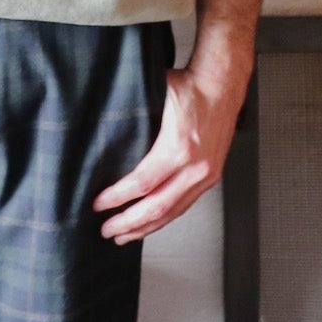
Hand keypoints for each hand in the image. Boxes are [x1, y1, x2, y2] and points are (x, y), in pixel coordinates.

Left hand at [91, 61, 245, 244]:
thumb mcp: (155, 96)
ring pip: (172, 213)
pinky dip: (165, 219)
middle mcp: (195, 168)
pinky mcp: (210, 178)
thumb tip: (104, 128)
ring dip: (146, 228)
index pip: (142, 183)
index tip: (98, 204)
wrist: (222, 86)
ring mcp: (205, 176)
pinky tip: (151, 223)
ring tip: (124, 235)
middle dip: (129, 223)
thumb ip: (134, 116)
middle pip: (157, 207)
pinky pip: (184, 206)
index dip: (118, 197)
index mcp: (178, 148)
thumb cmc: (189, 87)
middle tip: (106, 230)